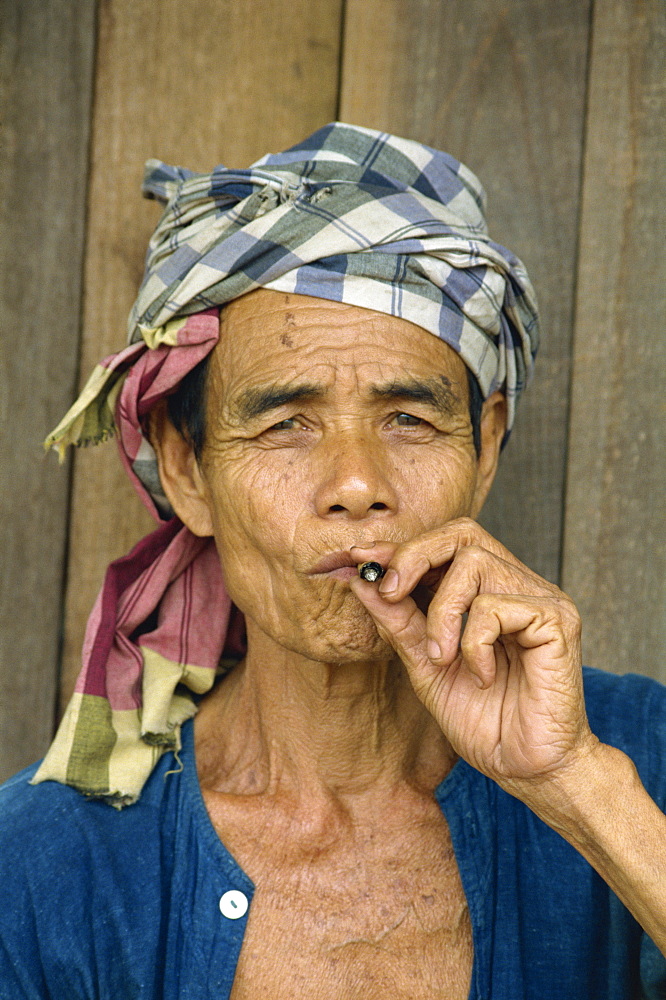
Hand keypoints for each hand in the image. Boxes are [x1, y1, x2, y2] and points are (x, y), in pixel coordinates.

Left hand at [350, 518, 598, 802]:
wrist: (528, 769)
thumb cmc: (485, 721)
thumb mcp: (426, 666)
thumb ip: (399, 622)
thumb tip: (363, 581)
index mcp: (489, 591)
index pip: (445, 545)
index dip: (401, 549)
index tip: (359, 560)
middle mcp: (518, 585)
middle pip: (463, 532)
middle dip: (415, 556)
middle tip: (390, 593)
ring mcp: (541, 598)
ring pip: (474, 563)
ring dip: (442, 611)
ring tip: (442, 657)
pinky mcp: (557, 620)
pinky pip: (496, 605)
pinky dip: (474, 641)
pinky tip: (482, 675)